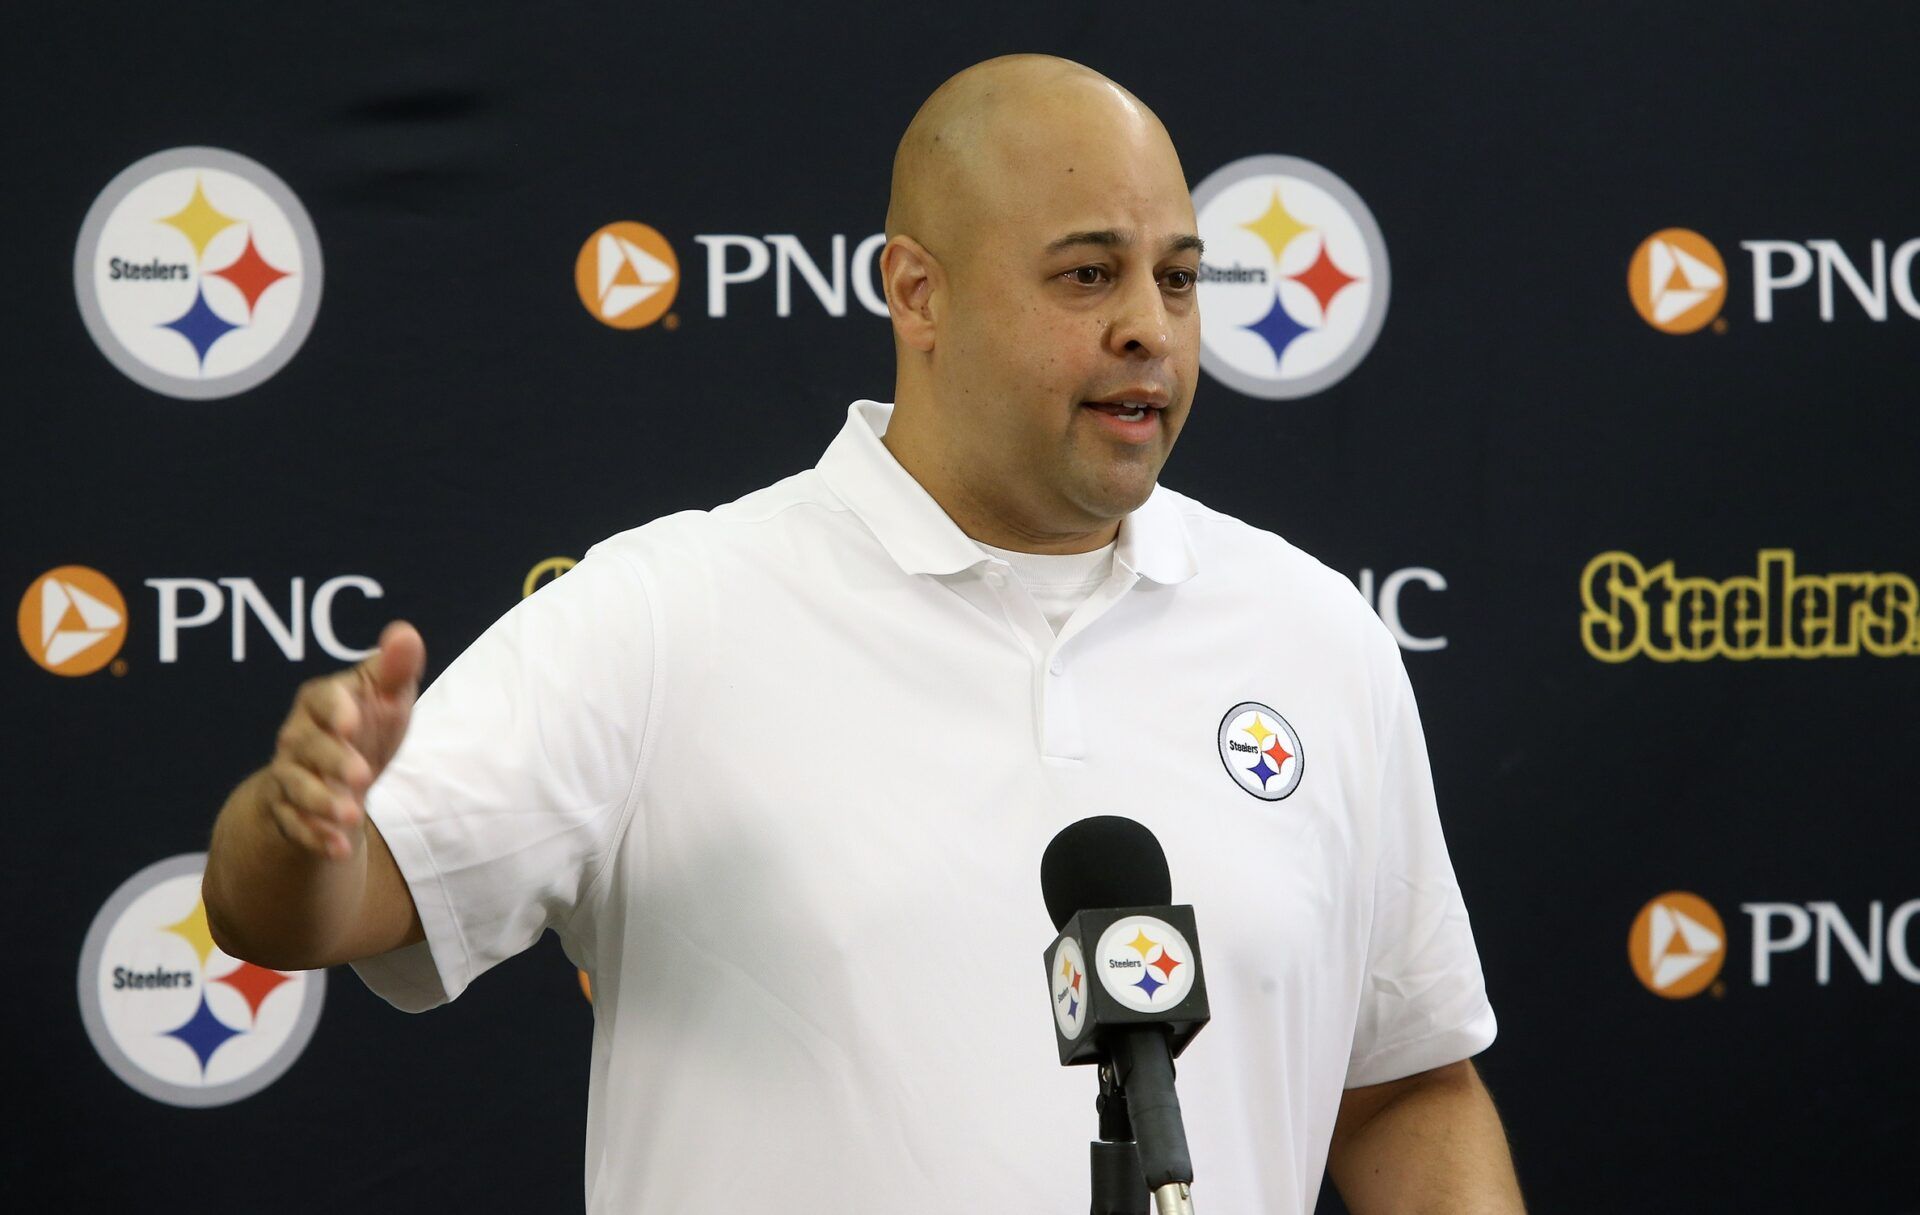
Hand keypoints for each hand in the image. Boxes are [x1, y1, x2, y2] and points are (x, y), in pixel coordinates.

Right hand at [264, 621, 425, 859]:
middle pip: (309, 747)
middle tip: (363, 775)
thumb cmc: (366, 726)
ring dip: (322, 803)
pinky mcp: (288, 811)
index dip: (334, 708)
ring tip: (352, 816)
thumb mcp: (386, 697)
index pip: (320, 697)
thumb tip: (406, 633)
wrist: (336, 777)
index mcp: (321, 702)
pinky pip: (294, 826)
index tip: (353, 719)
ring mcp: (289, 775)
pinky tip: (339, 848)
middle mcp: (298, 737)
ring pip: (296, 788)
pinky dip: (315, 838)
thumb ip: (395, 669)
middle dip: (333, 761)